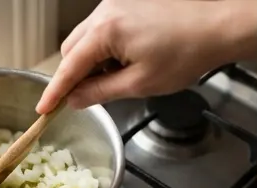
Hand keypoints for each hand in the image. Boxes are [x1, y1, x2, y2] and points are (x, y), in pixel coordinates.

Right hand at [38, 0, 256, 112]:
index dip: (55, 91)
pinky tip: (124, 67)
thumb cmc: (183, 54)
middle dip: (73, 76)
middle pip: (73, 49)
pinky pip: (103, 31)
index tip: (43, 109)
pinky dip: (104, 52)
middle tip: (81, 101)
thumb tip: (76, 100)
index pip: (69, 66)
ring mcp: (114, 5)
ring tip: (116, 83)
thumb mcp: (139, 84)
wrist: (213, 28)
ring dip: (91, 64)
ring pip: (87, 40)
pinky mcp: (126, 5)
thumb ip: (102, 92)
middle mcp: (104, 11)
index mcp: (104, 31)